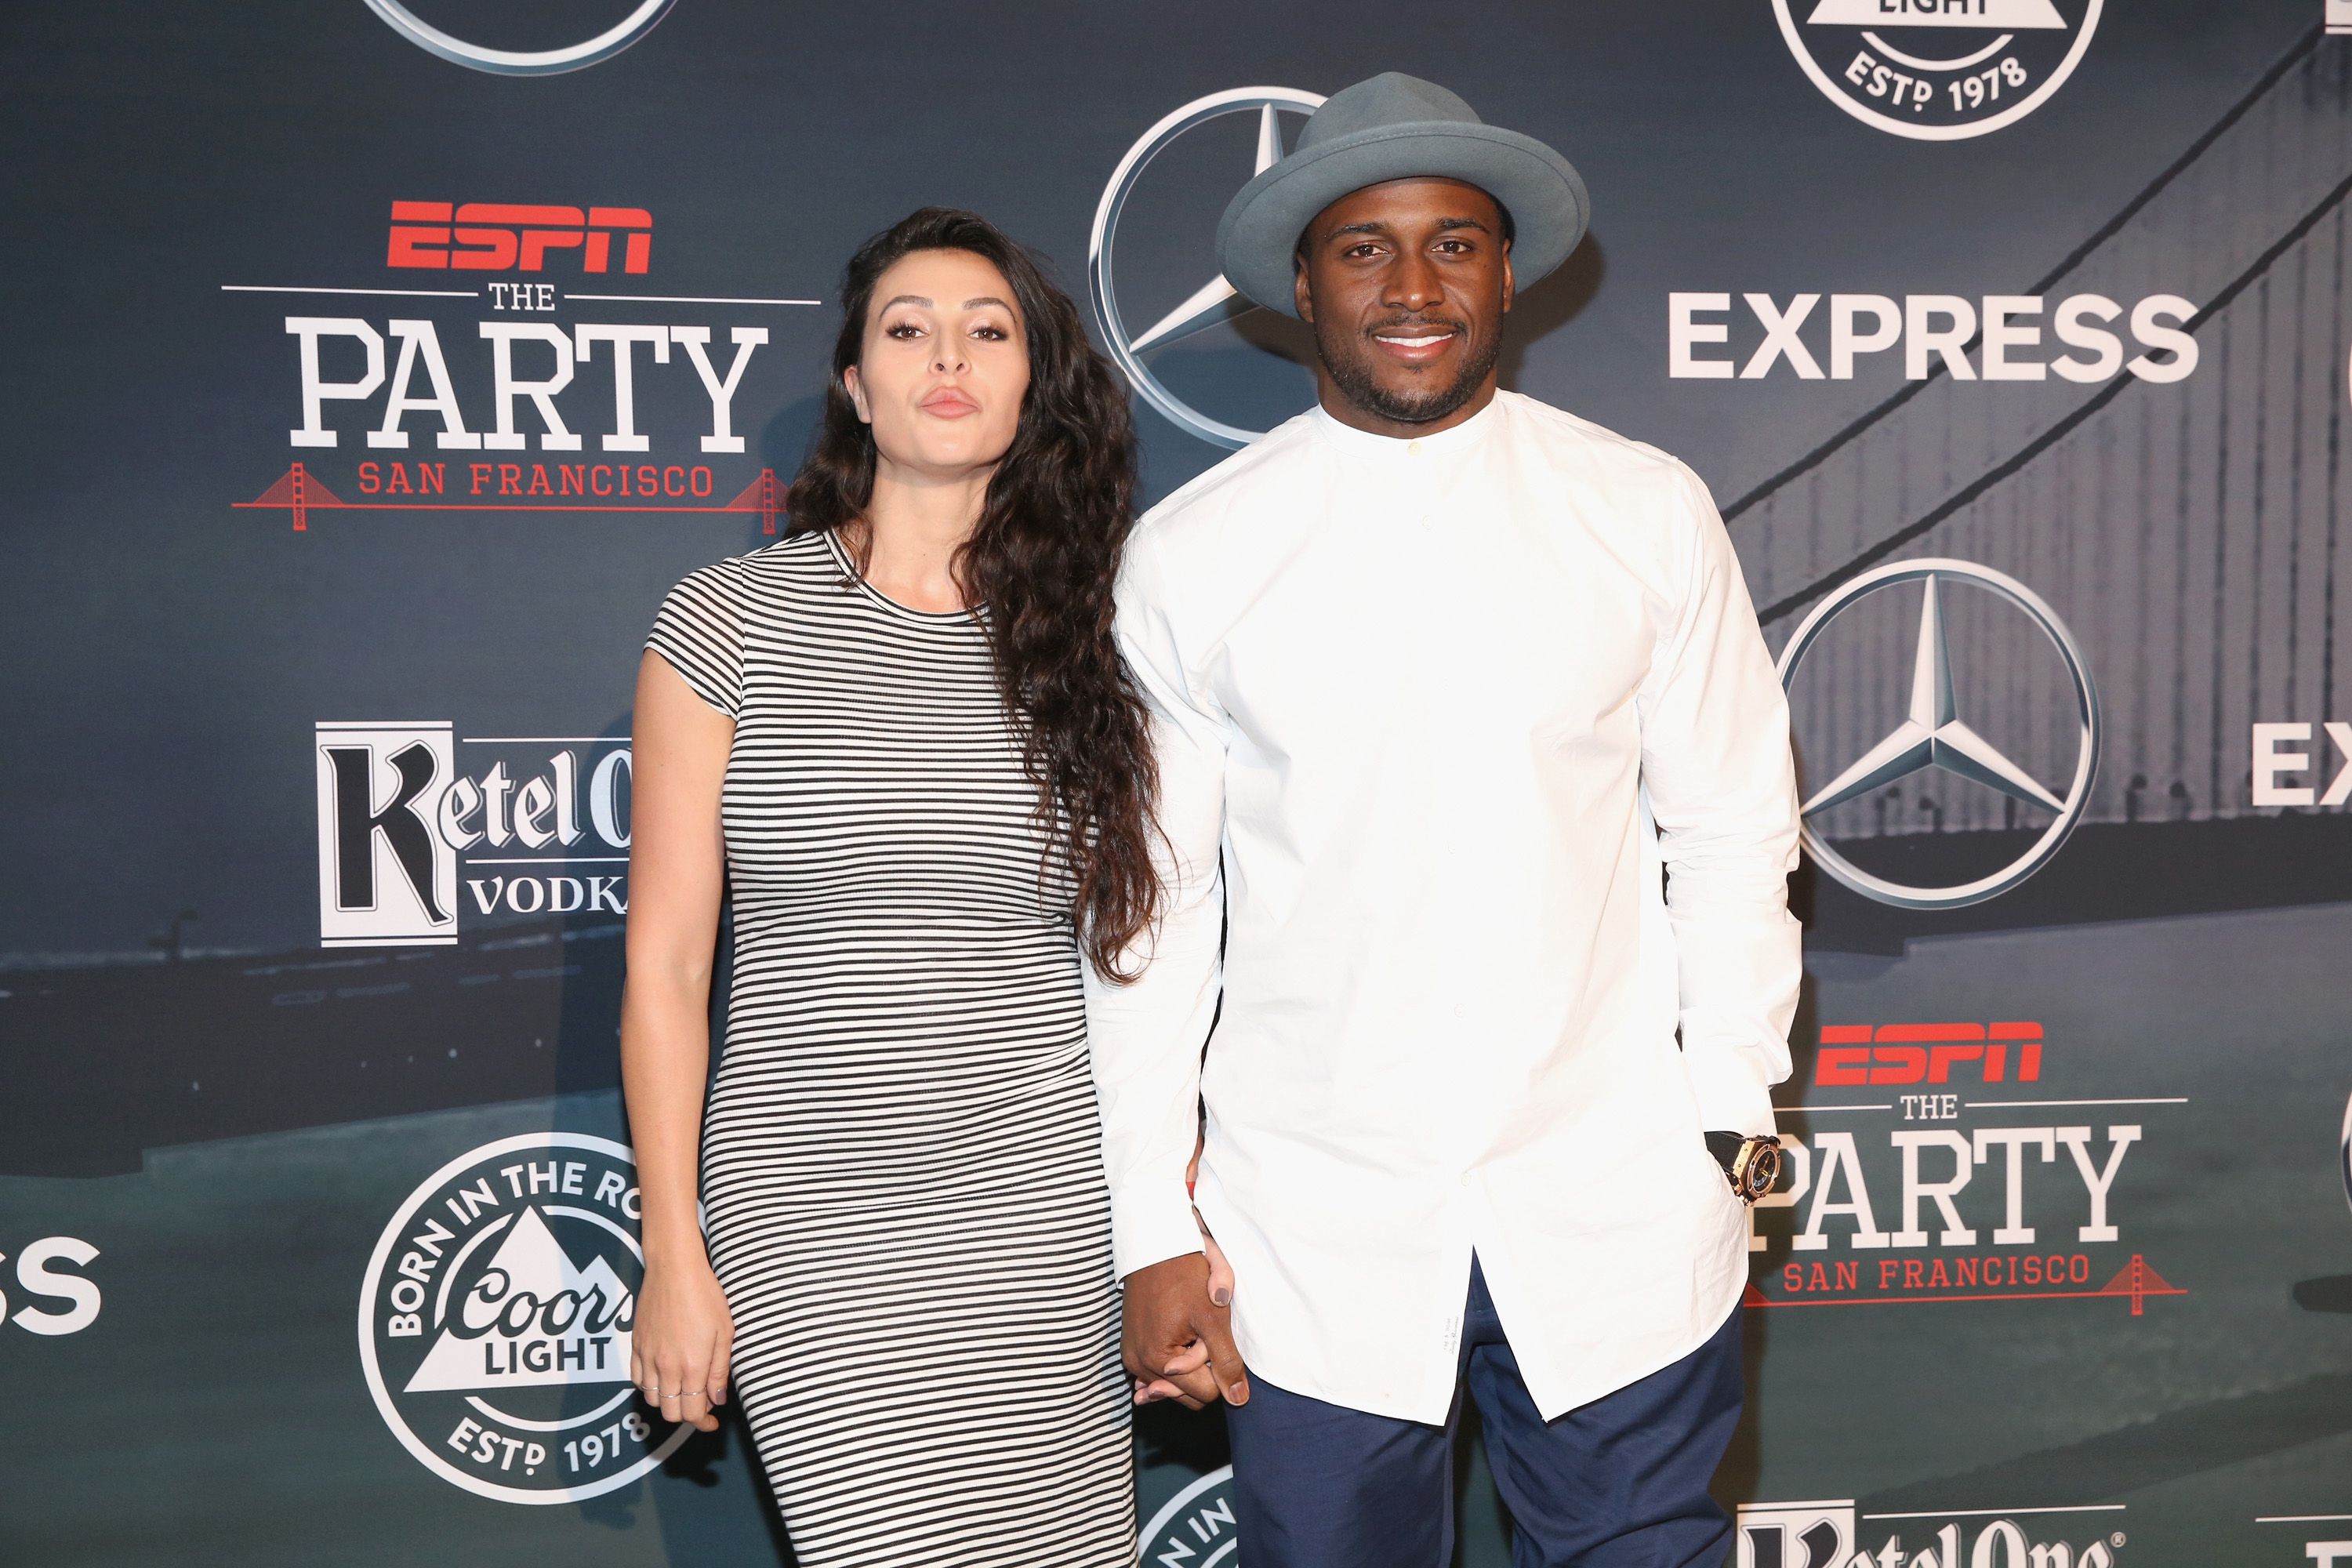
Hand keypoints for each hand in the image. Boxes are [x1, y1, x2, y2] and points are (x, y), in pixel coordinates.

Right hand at [630, 1250, 733, 1433]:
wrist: (674, 1270)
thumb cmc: (705, 1296)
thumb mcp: (725, 1333)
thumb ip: (719, 1371)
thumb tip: (716, 1400)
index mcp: (692, 1366)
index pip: (692, 1412)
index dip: (703, 1423)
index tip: (711, 1422)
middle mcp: (667, 1367)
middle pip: (671, 1412)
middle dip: (687, 1415)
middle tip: (700, 1405)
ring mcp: (648, 1357)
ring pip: (652, 1399)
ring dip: (668, 1402)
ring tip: (684, 1389)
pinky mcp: (636, 1346)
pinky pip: (637, 1380)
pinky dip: (649, 1386)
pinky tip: (664, 1376)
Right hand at [1122, 1252, 1247, 1411]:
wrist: (1155, 1244)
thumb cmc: (1185, 1276)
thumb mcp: (1213, 1318)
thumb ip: (1227, 1362)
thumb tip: (1239, 1400)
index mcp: (1157, 1361)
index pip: (1205, 1393)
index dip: (1217, 1366)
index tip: (1211, 1335)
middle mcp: (1137, 1365)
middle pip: (1188, 1392)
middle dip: (1202, 1369)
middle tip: (1201, 1332)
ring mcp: (1131, 1356)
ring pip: (1175, 1382)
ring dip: (1189, 1363)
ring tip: (1189, 1330)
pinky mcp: (1130, 1346)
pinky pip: (1158, 1370)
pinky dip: (1173, 1361)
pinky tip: (1180, 1341)